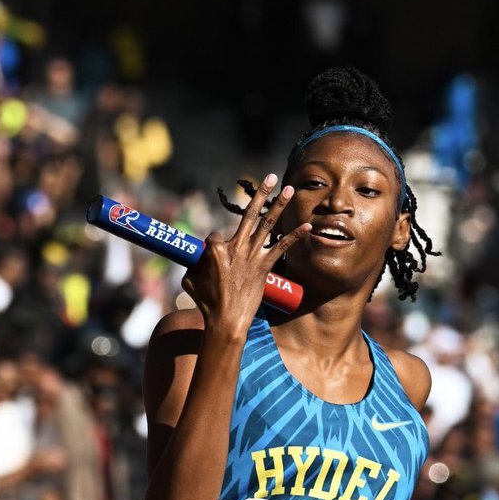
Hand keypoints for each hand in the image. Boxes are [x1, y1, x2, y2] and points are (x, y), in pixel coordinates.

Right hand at [182, 173, 310, 332]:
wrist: (227, 321)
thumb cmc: (206, 304)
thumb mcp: (190, 280)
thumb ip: (193, 265)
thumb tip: (197, 260)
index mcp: (215, 250)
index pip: (215, 235)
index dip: (213, 246)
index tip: (212, 262)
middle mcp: (236, 248)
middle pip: (249, 214)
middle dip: (260, 194)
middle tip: (269, 177)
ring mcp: (252, 257)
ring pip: (268, 225)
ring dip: (280, 205)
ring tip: (290, 189)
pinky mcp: (265, 267)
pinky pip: (282, 247)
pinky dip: (296, 236)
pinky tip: (308, 226)